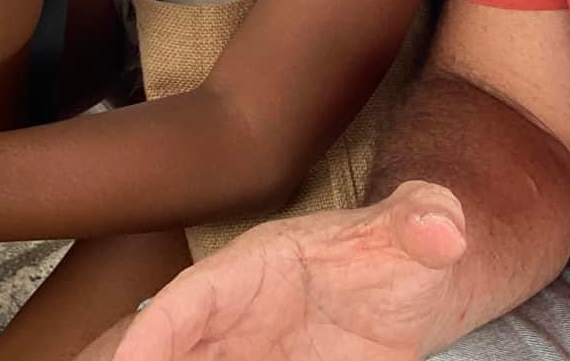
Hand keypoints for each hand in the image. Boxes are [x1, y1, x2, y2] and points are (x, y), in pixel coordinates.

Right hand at [78, 182, 469, 360]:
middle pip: (157, 347)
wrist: (408, 283)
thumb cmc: (398, 252)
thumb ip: (424, 222)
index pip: (190, 298)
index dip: (152, 331)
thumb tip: (444, 229)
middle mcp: (228, 319)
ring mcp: (233, 357)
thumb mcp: (418, 230)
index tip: (126, 359)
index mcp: (252, 269)